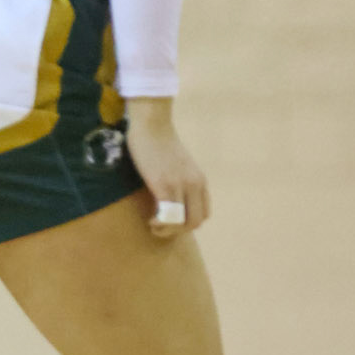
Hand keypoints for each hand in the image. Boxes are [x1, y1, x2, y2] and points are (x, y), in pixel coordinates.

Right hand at [126, 100, 209, 239]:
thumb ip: (181, 181)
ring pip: (183, 223)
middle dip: (177, 231)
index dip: (187, 222)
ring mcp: (180, 185)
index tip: (171, 218)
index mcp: (200, 181)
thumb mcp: (179, 166)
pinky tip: (151, 219)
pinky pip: (168, 216)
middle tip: (160, 225)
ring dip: (168, 230)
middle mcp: (194, 184)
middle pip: (195, 222)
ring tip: (154, 223)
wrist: (152, 124)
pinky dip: (160, 224)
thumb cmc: (160, 143)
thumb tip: (173, 199)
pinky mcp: (163, 184)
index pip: (204, 214)